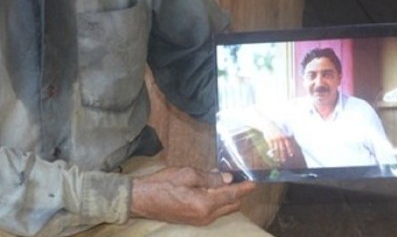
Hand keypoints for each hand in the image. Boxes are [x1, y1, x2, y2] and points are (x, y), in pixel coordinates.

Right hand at [130, 166, 256, 225]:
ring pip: (223, 210)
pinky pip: (214, 212)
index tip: (254, 181)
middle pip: (231, 205)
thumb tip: (227, 178)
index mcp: (205, 203)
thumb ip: (210, 177)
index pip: (232, 195)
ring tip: (226, 180)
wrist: (142, 200)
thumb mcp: (187, 174)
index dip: (244, 187)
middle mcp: (206, 216)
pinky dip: (218, 201)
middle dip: (238, 193)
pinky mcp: (194, 221)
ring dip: (228, 197)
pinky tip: (213, 188)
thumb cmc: (163, 184)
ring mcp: (200, 221)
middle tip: (239, 177)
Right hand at [262, 128, 296, 163]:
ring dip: (277, 155)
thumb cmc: (277, 126)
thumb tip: (292, 138)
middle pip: (282, 148)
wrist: (268, 124)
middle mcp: (279, 138)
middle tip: (284, 160)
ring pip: (276, 149)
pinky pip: (271, 147)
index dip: (290, 150)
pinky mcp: (269, 140)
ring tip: (278, 160)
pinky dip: (272, 152)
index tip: (291, 155)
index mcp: (284, 135)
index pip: (288, 144)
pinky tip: (272, 156)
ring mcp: (274, 139)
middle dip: (283, 155)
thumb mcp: (283, 128)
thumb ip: (287, 134)